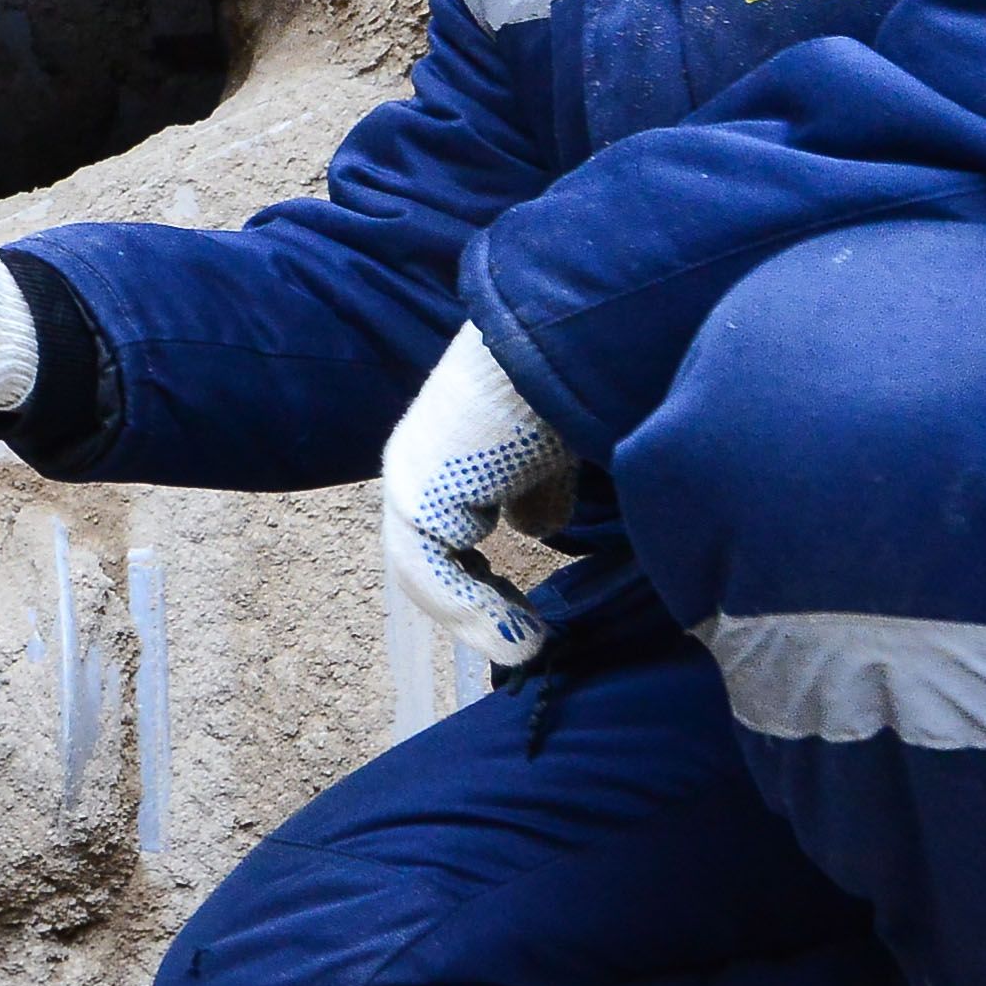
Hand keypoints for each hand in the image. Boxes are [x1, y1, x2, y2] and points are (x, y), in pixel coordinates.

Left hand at [384, 323, 578, 670]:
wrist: (563, 340)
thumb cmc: (572, 381)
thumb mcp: (556, 446)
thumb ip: (541, 487)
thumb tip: (536, 526)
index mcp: (450, 448)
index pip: (450, 531)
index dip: (483, 580)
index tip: (528, 611)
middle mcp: (422, 461)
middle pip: (433, 555)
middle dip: (476, 602)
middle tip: (523, 637)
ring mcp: (413, 476)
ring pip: (428, 571)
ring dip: (477, 615)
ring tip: (526, 645)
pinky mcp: (419, 491)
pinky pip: (434, 570)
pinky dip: (475, 611)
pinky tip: (521, 635)